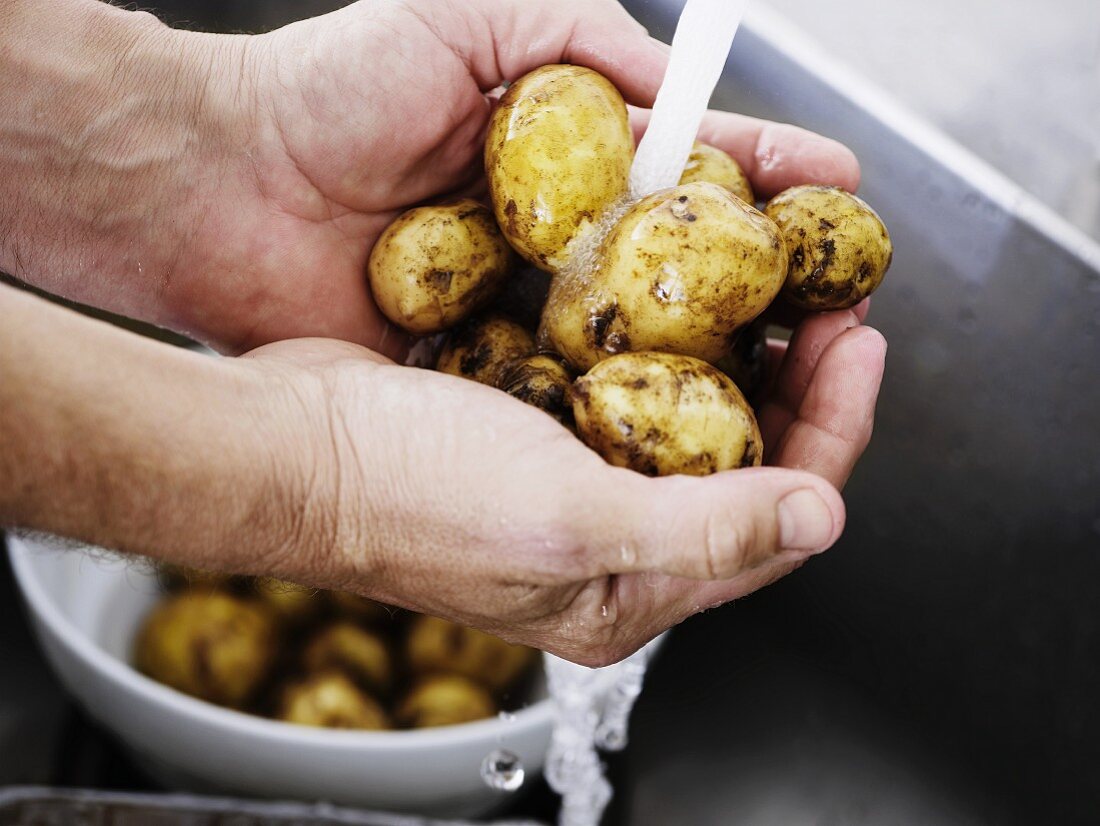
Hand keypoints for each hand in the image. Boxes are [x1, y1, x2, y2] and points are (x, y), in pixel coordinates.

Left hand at [1, 0, 857, 356]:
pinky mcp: (481, 378)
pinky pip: (569, 400)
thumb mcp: (471, 18)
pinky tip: (690, 427)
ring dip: (722, 363)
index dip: (772, 184)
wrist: (214, 190)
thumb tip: (681, 83)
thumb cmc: (325, 90)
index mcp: (565, 162)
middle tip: (845, 306)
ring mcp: (523, 318)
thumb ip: (583, 35)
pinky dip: (629, 415)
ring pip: (644, 349)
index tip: (842, 197)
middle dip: (772, 290)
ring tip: (799, 373)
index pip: (695, 172)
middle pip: (688, 276)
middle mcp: (557, 246)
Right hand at [235, 314, 882, 664]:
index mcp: (630, 589)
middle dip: (798, 388)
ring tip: (771, 293)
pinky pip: (629, 385)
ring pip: (691, 421)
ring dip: (737, 358)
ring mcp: (573, 481)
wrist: (292, 443)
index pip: (775, 520)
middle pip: (744, 467)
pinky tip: (677, 297)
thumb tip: (822, 520)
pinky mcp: (538, 427)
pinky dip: (665, 342)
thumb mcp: (568, 520)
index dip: (834, 433)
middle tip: (829, 309)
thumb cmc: (408, 494)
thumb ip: (703, 529)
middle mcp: (611, 543)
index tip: (859, 346)